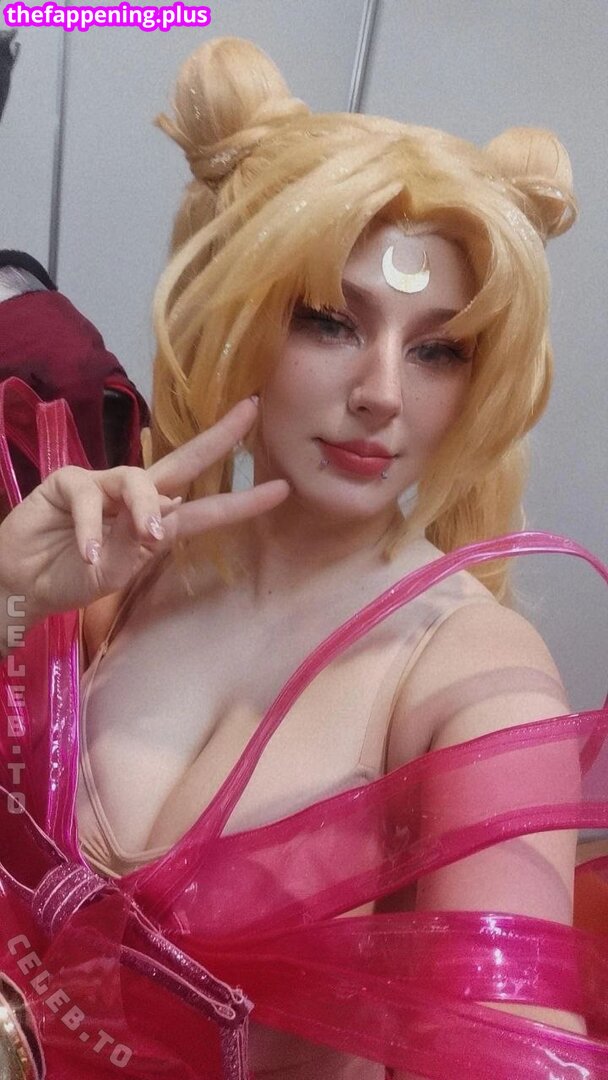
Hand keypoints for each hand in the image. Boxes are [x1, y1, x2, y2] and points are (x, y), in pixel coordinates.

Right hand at [0, 398, 287, 625]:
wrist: (24, 584)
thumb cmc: (74, 575)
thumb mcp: (119, 568)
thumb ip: (143, 543)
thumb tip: (170, 518)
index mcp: (153, 516)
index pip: (203, 503)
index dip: (241, 499)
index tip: (281, 490)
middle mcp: (133, 493)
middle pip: (182, 460)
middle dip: (218, 437)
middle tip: (251, 412)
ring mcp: (101, 483)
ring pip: (136, 480)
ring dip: (144, 509)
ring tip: (147, 538)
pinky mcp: (67, 482)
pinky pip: (89, 498)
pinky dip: (93, 528)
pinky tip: (90, 553)